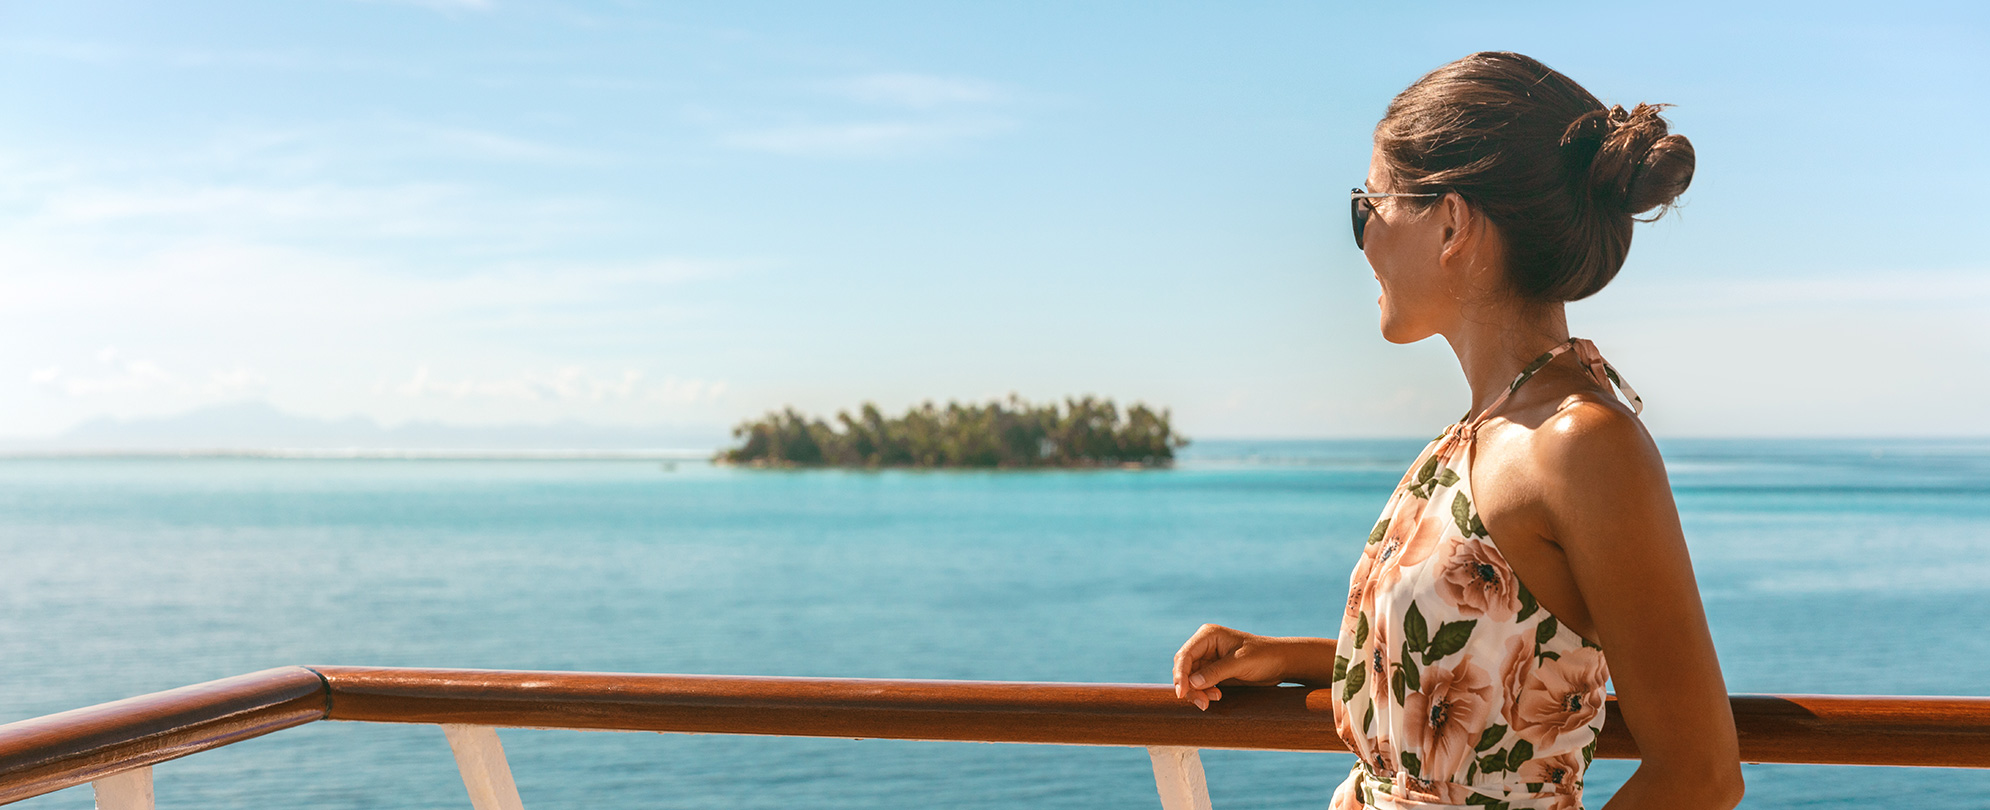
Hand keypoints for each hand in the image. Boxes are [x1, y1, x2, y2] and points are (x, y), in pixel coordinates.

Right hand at [1171, 623, 1288, 710]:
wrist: (1281, 662)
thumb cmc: (1263, 656)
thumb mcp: (1240, 663)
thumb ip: (1215, 672)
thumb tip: (1191, 684)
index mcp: (1208, 635)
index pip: (1184, 655)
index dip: (1180, 674)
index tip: (1182, 693)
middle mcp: (1205, 646)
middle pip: (1184, 669)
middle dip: (1190, 687)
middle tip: (1203, 703)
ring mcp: (1208, 659)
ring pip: (1190, 679)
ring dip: (1197, 692)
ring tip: (1213, 700)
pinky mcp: (1213, 672)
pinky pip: (1200, 685)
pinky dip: (1204, 693)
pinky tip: (1217, 697)